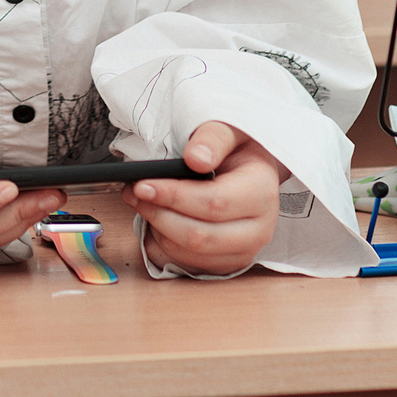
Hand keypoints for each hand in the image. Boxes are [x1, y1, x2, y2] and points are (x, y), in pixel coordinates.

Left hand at [124, 121, 284, 277]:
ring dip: (156, 229)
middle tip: (134, 193)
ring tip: (142, 202)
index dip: (174, 196)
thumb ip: (213, 139)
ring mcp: (242, 252)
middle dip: (158, 214)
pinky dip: (161, 245)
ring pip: (188, 254)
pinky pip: (183, 265)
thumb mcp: (230, 131)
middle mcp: (258, 230)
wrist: (250, 171)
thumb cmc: (237, 151)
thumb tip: (196, 158)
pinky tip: (156, 221)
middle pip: (199, 236)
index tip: (143, 184)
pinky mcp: (224, 265)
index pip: (213, 203)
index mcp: (262, 194)